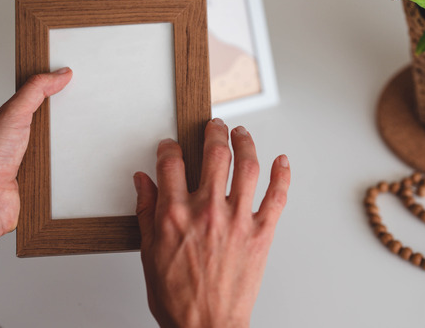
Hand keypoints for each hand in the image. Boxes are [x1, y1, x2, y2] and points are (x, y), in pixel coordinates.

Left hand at [0, 67, 72, 324]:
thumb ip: (36, 91)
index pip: (32, 99)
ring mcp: (24, 163)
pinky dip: (67, 169)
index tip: (71, 81)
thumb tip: (59, 74)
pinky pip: (59, 171)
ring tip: (81, 138)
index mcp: (4, 121)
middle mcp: (13, 141)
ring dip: (66, 148)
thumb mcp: (13, 114)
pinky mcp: (36, 182)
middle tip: (83, 110)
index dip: (51, 91)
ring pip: (55, 149)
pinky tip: (74, 164)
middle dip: (64, 121)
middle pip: (48, 125)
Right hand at [135, 118, 290, 327]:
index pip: (171, 164)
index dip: (170, 148)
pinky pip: (277, 196)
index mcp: (175, 215)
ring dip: (246, 143)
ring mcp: (238, 220)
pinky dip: (282, 175)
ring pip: (248, 167)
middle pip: (215, 155)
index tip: (171, 145)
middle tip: (214, 125)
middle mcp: (208, 212)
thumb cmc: (178, 298)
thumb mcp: (149, 253)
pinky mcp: (262, 233)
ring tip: (242, 133)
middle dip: (214, 133)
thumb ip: (146, 212)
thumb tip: (143, 182)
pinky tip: (281, 160)